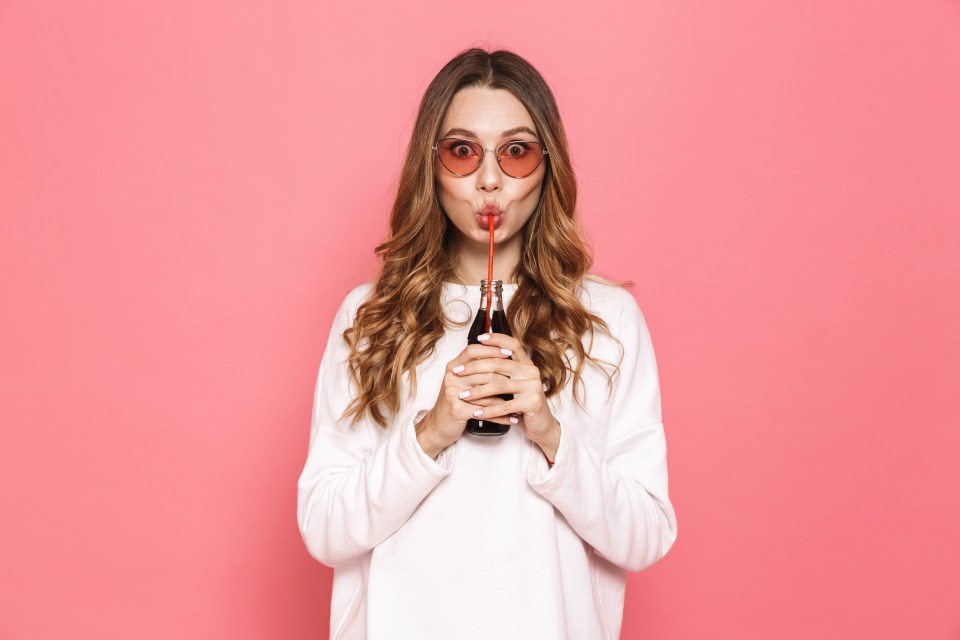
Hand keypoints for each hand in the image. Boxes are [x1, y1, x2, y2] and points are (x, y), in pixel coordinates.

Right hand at [415, 342, 513, 457]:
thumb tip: (499, 357)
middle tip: (522, 380)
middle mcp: (452, 377)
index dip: (492, 350)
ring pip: (487, 392)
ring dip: (507, 399)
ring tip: (521, 402)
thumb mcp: (461, 381)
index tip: (510, 354)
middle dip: (506, 377)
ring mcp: (453, 393)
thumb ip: (474, 368)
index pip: (473, 351)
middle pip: (484, 370)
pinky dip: (501, 416)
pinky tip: (512, 418)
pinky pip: (486, 411)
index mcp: (453, 367)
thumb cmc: (454, 402)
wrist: (438, 426)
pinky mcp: (457, 410)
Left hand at [450, 332, 560, 461]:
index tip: (479, 338)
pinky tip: (476, 413)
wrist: (541, 424)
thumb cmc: (523, 403)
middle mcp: (531, 372)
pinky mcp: (532, 403)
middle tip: (456, 372)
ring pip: (499, 385)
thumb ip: (502, 370)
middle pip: (499, 364)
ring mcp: (533, 387)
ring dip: (477, 391)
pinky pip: (504, 406)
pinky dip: (488, 411)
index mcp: (526, 364)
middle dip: (474, 368)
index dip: (496, 339)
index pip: (512, 345)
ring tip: (462, 396)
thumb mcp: (514, 382)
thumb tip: (477, 355)